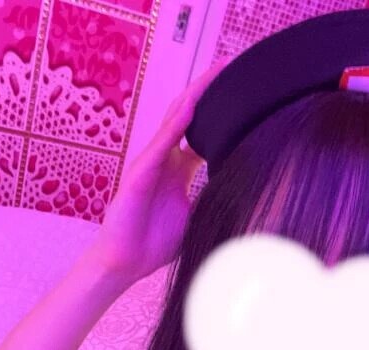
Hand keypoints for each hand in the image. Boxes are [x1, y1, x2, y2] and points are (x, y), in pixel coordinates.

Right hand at [91, 56, 233, 285]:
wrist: (125, 263)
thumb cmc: (154, 243)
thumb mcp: (194, 219)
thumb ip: (212, 202)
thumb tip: (243, 203)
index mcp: (178, 170)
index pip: (202, 134)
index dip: (219, 116)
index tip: (243, 99)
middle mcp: (164, 160)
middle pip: (188, 117)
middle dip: (207, 92)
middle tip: (230, 68)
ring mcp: (150, 164)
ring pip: (173, 122)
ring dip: (194, 98)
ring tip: (214, 75)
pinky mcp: (138, 175)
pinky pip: (159, 145)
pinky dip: (175, 126)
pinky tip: (190, 108)